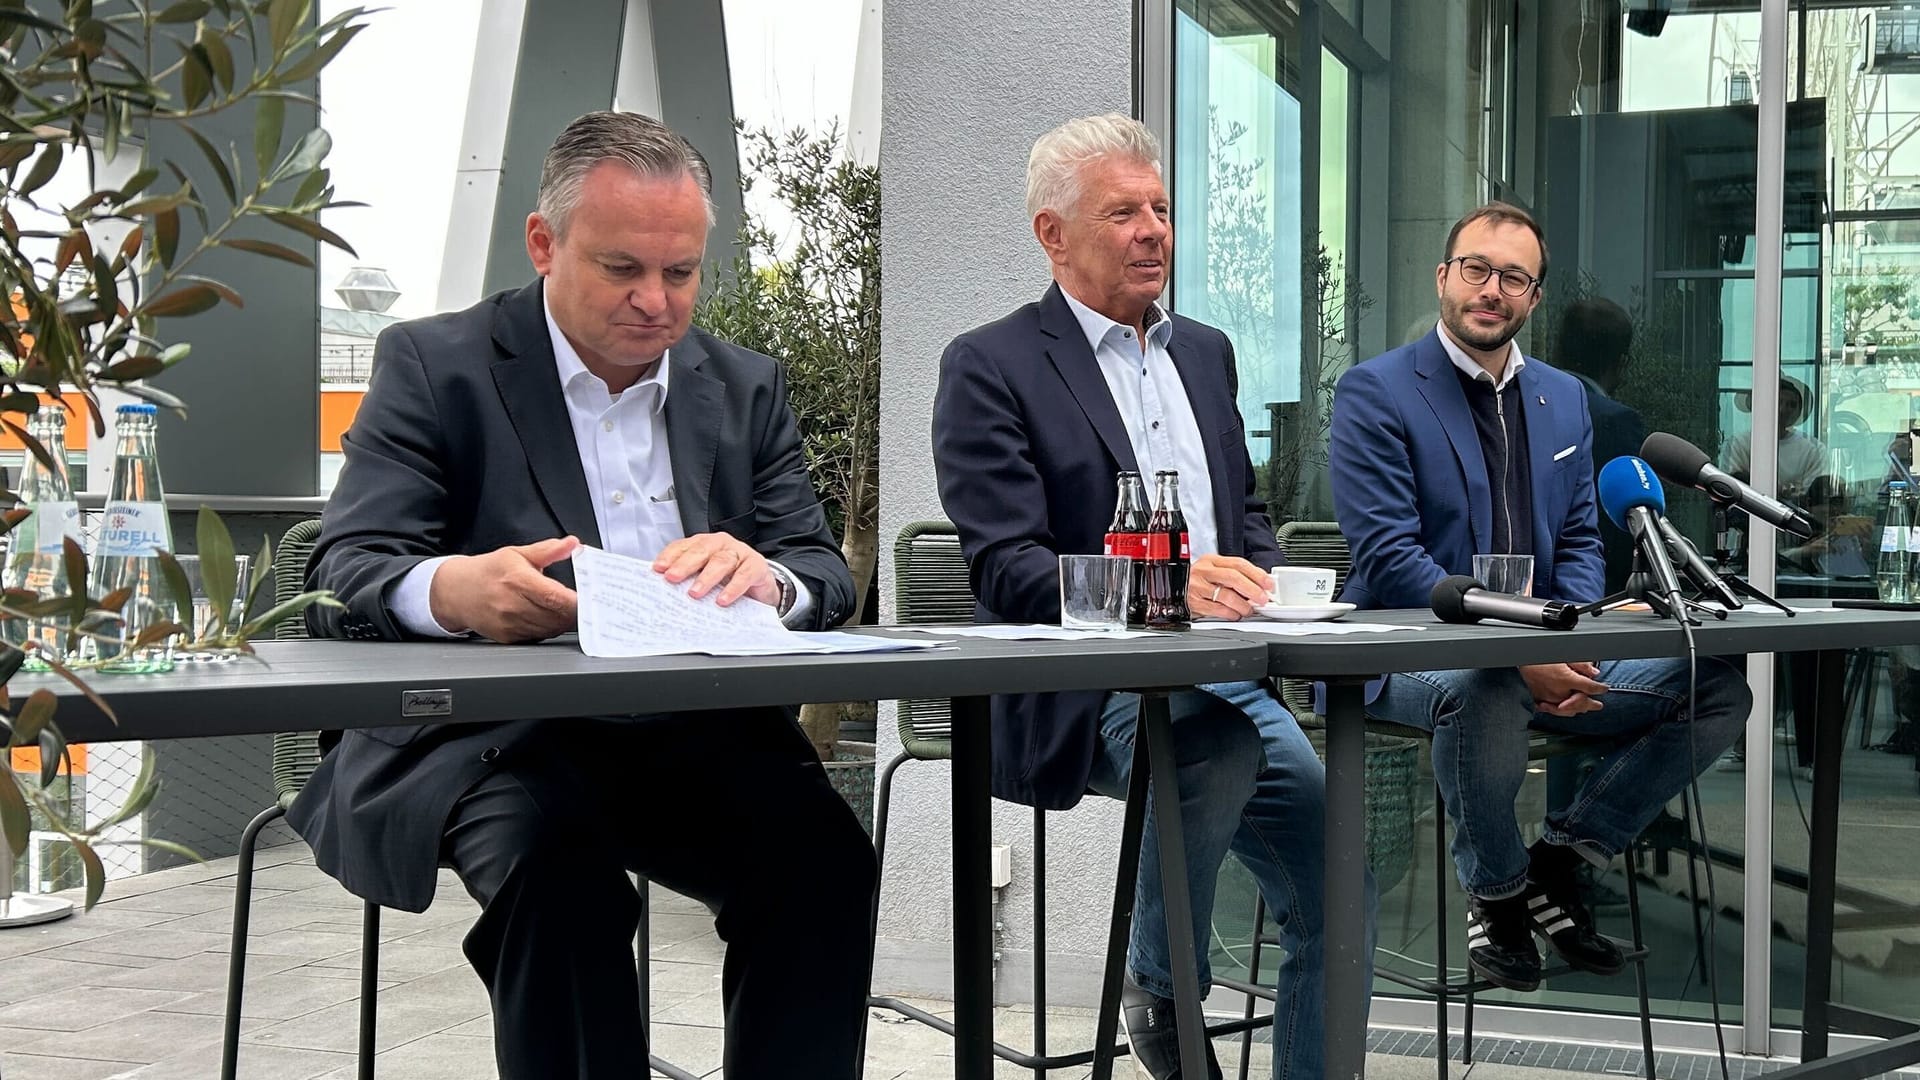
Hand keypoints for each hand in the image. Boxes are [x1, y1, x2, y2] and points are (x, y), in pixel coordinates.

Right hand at [430, 537, 579, 642]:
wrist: (456, 592)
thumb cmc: (488, 572)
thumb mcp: (517, 554)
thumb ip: (548, 550)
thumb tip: (572, 544)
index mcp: (517, 580)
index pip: (555, 597)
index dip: (576, 601)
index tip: (591, 599)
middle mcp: (512, 605)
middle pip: (556, 616)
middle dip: (575, 612)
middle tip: (586, 605)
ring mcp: (509, 624)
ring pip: (550, 629)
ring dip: (563, 622)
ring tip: (567, 610)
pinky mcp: (507, 637)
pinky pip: (538, 637)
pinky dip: (549, 629)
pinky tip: (549, 618)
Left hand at [652, 531, 779, 607]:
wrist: (761, 588)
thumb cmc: (729, 580)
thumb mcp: (705, 577)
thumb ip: (688, 578)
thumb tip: (662, 590)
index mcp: (704, 545)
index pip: (684, 546)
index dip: (670, 556)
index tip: (658, 569)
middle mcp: (721, 545)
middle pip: (701, 551)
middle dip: (684, 564)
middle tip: (672, 578)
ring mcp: (740, 553)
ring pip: (721, 561)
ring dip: (706, 577)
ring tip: (694, 593)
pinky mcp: (757, 566)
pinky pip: (744, 575)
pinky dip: (733, 588)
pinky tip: (722, 600)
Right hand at [1187, 555, 1270, 620]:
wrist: (1170, 588)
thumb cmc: (1196, 580)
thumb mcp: (1213, 570)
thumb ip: (1234, 574)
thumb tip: (1260, 583)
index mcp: (1211, 561)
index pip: (1238, 564)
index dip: (1256, 574)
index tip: (1268, 583)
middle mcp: (1203, 572)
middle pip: (1233, 578)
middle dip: (1252, 589)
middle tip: (1263, 599)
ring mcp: (1197, 587)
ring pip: (1226, 596)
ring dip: (1243, 605)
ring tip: (1249, 610)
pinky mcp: (1193, 603)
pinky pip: (1217, 610)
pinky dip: (1230, 614)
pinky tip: (1235, 614)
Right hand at [1518, 662, 1607, 716]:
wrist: (1515, 661)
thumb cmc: (1536, 656)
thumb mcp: (1562, 655)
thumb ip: (1580, 664)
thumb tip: (1593, 672)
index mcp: (1567, 679)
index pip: (1591, 688)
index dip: (1600, 688)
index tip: (1604, 688)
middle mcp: (1559, 692)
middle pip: (1582, 703)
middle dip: (1592, 704)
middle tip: (1598, 705)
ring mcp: (1549, 698)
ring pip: (1569, 710)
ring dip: (1578, 709)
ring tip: (1584, 708)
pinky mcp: (1539, 701)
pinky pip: (1554, 710)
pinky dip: (1561, 710)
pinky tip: (1564, 708)